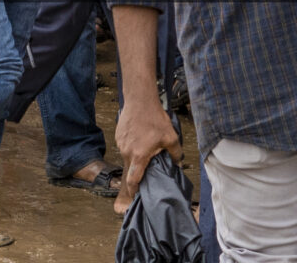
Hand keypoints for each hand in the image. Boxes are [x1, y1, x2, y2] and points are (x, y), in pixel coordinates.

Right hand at [112, 98, 180, 216]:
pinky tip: (140, 137)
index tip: (135, 196)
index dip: (134, 190)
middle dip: (138, 171)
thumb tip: (177, 163)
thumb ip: (175, 154)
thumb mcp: (170, 137)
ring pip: (128, 156)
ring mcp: (121, 144)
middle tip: (147, 168)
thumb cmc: (154, 118)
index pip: (133, 180)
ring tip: (146, 147)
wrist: (140, 100)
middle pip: (131, 168)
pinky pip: (125, 146)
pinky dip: (132, 146)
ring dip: (136, 156)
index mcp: (139, 156)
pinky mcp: (118, 136)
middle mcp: (127, 152)